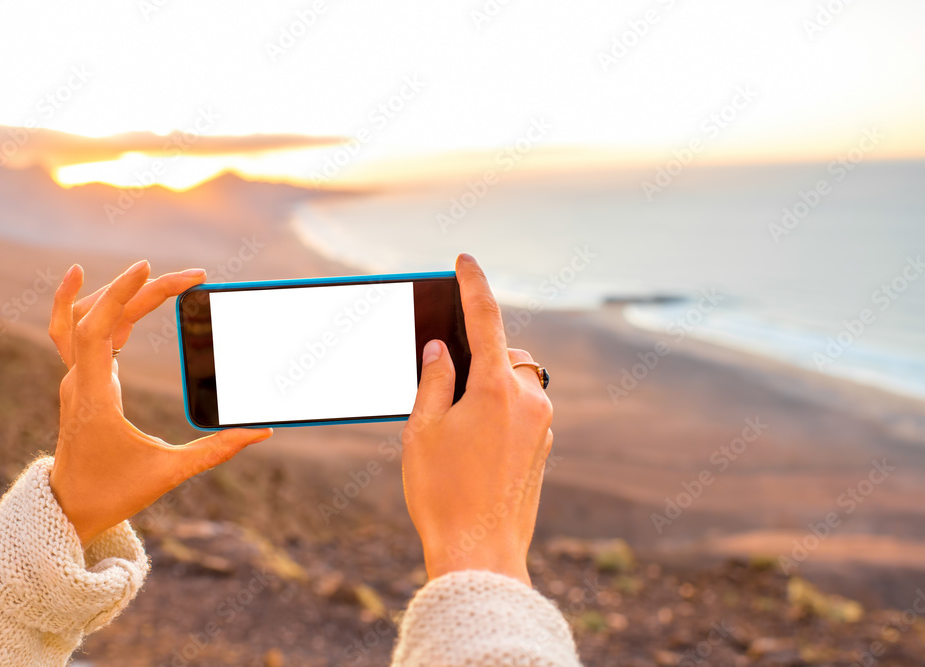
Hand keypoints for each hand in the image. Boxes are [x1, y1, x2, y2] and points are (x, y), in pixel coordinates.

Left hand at [48, 260, 272, 545]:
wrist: (70, 509)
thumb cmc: (114, 493)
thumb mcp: (169, 472)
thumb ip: (216, 450)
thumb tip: (261, 433)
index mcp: (92, 395)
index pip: (96, 330)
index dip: (120, 295)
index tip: (148, 269)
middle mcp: (78, 380)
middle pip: (98, 316)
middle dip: (141, 289)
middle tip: (192, 275)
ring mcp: (77, 379)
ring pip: (82, 319)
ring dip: (117, 294)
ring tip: (155, 276)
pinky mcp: (84, 382)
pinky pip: (80, 334)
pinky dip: (97, 309)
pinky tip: (116, 296)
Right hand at [402, 254, 552, 585]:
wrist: (480, 554)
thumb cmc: (443, 492)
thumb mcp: (423, 428)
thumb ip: (433, 378)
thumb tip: (442, 347)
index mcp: (497, 387)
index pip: (485, 318)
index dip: (473, 284)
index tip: (465, 260)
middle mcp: (530, 400)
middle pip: (505, 353)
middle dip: (478, 355)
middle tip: (442, 378)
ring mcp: (542, 426)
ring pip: (516, 383)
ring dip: (488, 386)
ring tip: (452, 424)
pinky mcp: (543, 449)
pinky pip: (522, 411)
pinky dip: (499, 410)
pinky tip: (471, 445)